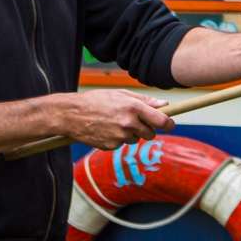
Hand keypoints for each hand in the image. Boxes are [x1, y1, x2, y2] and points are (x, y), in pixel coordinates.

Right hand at [57, 91, 172, 148]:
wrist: (70, 114)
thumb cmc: (96, 100)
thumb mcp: (121, 94)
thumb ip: (145, 101)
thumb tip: (164, 104)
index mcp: (134, 108)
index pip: (161, 121)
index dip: (169, 124)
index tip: (170, 124)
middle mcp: (128, 123)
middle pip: (150, 134)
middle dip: (147, 129)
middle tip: (136, 122)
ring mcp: (119, 136)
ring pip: (136, 140)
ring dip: (131, 134)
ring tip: (115, 123)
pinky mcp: (110, 146)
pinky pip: (121, 145)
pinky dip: (117, 139)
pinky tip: (106, 130)